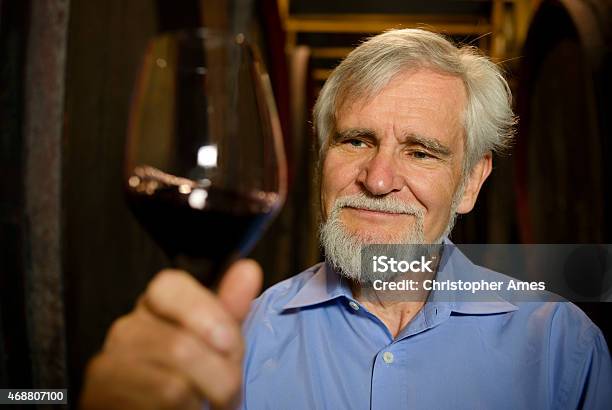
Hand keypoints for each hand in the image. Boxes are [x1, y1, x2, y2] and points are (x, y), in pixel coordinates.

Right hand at [80, 259, 261, 409]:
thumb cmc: (191, 376)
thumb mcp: (217, 340)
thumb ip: (229, 308)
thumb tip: (248, 269)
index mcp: (155, 305)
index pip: (169, 285)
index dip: (206, 314)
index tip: (230, 344)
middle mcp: (126, 329)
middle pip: (179, 345)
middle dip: (220, 374)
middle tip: (230, 390)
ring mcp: (108, 365)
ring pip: (172, 385)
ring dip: (203, 400)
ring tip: (208, 403)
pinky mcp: (100, 398)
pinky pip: (158, 407)